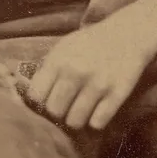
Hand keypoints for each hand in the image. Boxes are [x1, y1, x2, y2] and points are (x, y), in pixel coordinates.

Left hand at [24, 0, 156, 131]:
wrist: (127, 34)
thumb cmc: (90, 43)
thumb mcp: (63, 48)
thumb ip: (47, 69)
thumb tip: (29, 96)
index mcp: (58, 60)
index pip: (36, 96)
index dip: (40, 103)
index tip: (47, 102)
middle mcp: (75, 72)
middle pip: (55, 112)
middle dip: (58, 113)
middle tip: (66, 107)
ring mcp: (97, 84)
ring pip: (75, 122)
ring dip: (77, 120)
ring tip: (81, 109)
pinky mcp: (117, 95)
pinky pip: (97, 123)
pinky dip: (95, 121)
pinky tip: (97, 110)